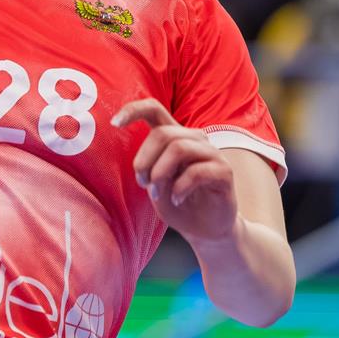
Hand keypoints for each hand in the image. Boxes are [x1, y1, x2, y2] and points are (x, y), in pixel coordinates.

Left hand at [112, 98, 238, 242]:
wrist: (204, 228)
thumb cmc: (177, 202)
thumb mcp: (155, 184)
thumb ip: (149, 168)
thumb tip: (141, 165)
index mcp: (174, 136)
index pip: (154, 109)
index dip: (133, 110)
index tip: (114, 123)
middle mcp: (194, 139)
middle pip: (163, 133)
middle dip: (144, 160)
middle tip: (143, 183)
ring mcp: (212, 153)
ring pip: (179, 148)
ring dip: (160, 173)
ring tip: (157, 193)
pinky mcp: (224, 171)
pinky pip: (196, 171)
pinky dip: (180, 188)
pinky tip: (176, 199)